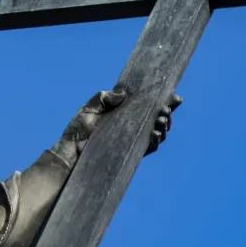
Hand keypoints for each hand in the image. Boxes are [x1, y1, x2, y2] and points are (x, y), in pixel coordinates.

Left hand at [56, 89, 182, 161]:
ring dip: (163, 126)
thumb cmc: (78, 129)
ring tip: (161, 121)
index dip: (163, 101)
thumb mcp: (90, 108)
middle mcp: (131, 125)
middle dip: (166, 113)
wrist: (70, 151)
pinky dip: (155, 141)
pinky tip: (155, 134)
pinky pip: (148, 148)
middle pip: (156, 118)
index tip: (175, 97)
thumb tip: (123, 94)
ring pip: (157, 133)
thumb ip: (104, 97)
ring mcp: (132, 139)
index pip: (147, 105)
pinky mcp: (130, 152)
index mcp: (124, 112)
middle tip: (165, 110)